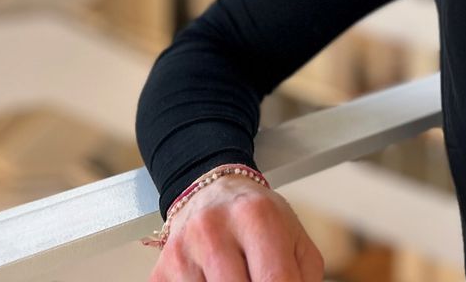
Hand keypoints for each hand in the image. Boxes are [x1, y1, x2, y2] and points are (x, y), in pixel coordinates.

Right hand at [147, 176, 325, 281]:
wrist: (213, 192)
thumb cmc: (257, 217)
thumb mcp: (295, 237)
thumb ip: (304, 276)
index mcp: (255, 216)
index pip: (274, 280)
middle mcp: (213, 229)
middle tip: (258, 278)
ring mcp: (183, 251)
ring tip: (238, 275)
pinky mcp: (162, 270)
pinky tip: (214, 278)